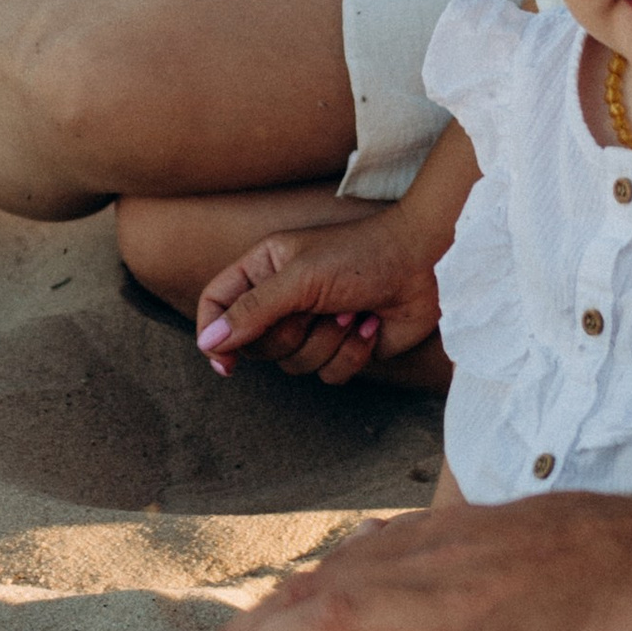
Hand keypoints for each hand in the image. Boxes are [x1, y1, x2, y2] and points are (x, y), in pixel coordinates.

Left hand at [187, 484, 631, 630]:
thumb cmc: (628, 553)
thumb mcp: (537, 535)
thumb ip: (482, 553)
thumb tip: (443, 571)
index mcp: (458, 535)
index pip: (350, 559)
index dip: (289, 593)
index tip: (245, 624)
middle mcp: (445, 566)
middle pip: (322, 590)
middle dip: (251, 628)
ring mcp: (465, 615)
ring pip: (338, 626)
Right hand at [197, 213, 444, 385]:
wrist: (423, 266)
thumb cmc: (362, 256)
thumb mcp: (301, 277)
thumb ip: (253, 309)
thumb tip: (208, 342)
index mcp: (266, 268)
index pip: (218, 302)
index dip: (214, 333)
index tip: (226, 361)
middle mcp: (285, 298)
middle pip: (257, 345)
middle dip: (292, 334)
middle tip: (318, 308)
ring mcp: (313, 325)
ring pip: (294, 365)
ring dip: (327, 342)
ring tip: (350, 312)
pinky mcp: (342, 348)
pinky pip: (328, 375)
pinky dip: (351, 353)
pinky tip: (369, 326)